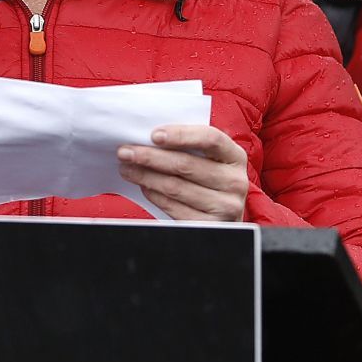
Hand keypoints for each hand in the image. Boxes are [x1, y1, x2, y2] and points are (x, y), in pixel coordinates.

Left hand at [117, 124, 248, 221]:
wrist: (223, 219)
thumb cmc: (210, 181)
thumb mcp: (211, 161)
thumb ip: (191, 147)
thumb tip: (151, 137)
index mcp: (235, 157)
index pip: (211, 138)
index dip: (182, 135)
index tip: (154, 135)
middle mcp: (235, 182)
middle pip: (186, 164)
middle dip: (150, 157)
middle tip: (125, 152)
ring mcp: (225, 206)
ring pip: (175, 187)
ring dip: (146, 176)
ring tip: (127, 169)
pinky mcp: (210, 226)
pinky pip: (174, 208)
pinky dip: (154, 195)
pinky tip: (143, 187)